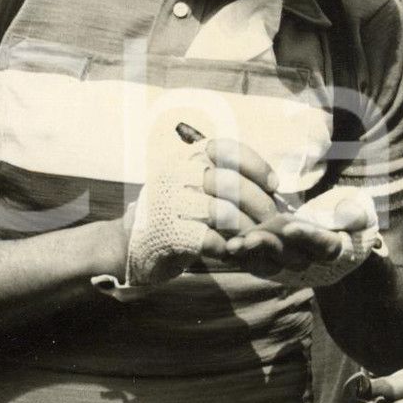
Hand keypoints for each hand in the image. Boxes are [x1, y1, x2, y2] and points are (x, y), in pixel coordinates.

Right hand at [101, 136, 284, 294]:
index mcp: (188, 158)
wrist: (129, 244)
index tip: (273, 185)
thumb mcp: (198, 187)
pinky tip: (231, 252)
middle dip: (259, 206)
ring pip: (223, 213)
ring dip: (246, 231)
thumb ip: (229, 182)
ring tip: (253, 241)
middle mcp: (177, 174)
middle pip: (231, 183)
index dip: (256, 166)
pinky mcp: (166, 232)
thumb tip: (273, 189)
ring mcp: (169, 202)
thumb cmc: (177, 215)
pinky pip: (208, 239)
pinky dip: (227, 248)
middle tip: (270, 223)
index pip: (228, 150)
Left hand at [226, 189, 378, 286]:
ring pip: (269, 263)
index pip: (322, 244)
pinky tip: (223, 248)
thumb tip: (351, 212)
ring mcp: (290, 267)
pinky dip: (240, 257)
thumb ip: (356, 214)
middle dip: (269, 247)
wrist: (340, 248)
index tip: (291, 226)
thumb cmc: (351, 225)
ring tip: (232, 246)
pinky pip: (255, 263)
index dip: (307, 236)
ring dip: (250, 255)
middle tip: (250, 238)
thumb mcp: (361, 216)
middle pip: (290, 256)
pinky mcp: (273, 265)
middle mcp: (311, 263)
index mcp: (335, 250)